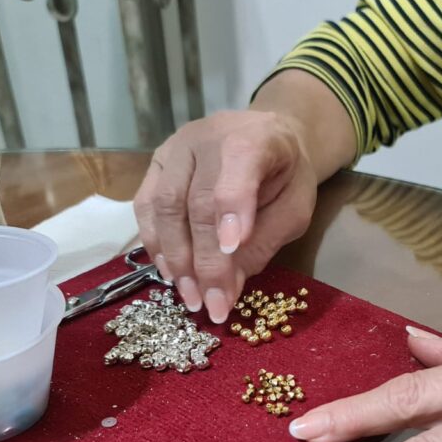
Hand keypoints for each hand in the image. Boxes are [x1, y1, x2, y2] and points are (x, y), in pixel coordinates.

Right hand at [134, 110, 317, 321]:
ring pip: (164, 205)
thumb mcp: (295, 210)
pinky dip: (155, 244)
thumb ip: (265, 243)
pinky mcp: (156, 163)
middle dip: (204, 260)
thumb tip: (228, 288)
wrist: (268, 138)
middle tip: (212, 304)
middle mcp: (207, 136)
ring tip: (191, 296)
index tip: (231, 256)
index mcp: (254, 138)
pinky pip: (146, 206)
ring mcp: (176, 148)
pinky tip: (172, 273)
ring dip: (176, 258)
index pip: (237, 171)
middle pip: (197, 201)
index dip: (230, 213)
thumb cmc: (286, 176)